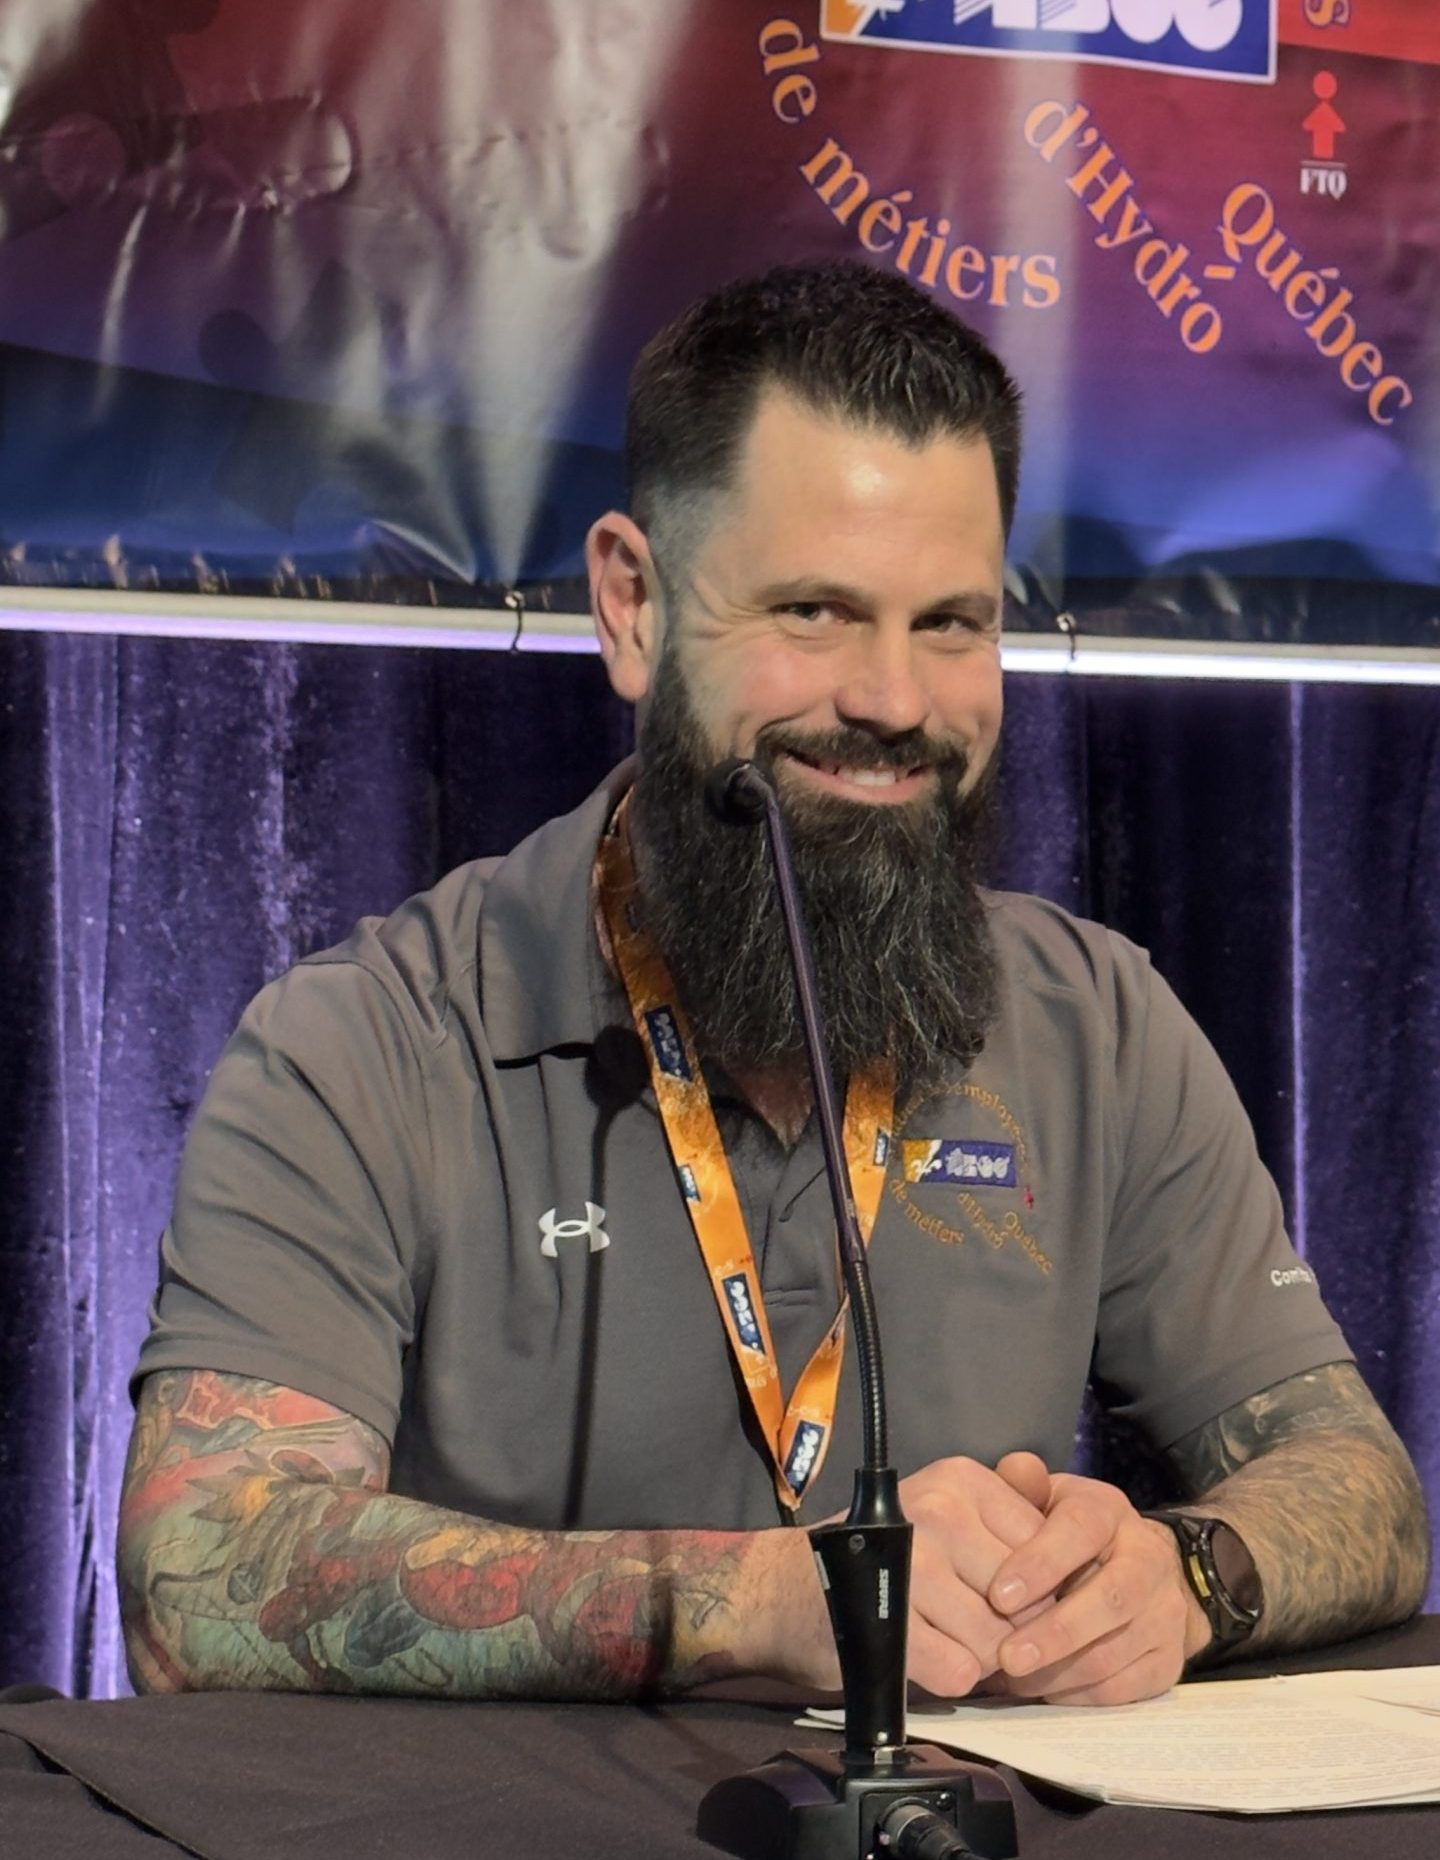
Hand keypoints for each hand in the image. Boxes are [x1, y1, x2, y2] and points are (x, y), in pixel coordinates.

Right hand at [750, 1456, 1051, 1697]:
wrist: (788, 1588)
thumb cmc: (883, 1555)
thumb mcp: (949, 1515)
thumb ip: (1010, 1519)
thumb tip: (1081, 1543)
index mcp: (962, 1480)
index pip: (1044, 1548)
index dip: (1038, 1591)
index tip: (1010, 1603)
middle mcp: (939, 1510)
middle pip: (1026, 1601)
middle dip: (1010, 1631)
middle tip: (977, 1629)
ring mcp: (911, 1562)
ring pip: (996, 1641)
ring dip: (980, 1660)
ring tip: (950, 1641)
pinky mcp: (889, 1620)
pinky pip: (960, 1672)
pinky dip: (950, 1679)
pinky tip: (926, 1657)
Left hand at [984, 1467, 1210, 1704]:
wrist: (1140, 1568)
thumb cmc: (1068, 1534)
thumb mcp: (1047, 1500)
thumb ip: (1023, 1486)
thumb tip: (1014, 1468)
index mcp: (1108, 1512)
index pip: (1080, 1532)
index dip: (1040, 1563)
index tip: (998, 1595)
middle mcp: (1147, 1558)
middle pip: (1110, 1599)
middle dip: (1055, 1632)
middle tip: (1005, 1657)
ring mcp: (1165, 1612)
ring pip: (1116, 1651)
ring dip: (1060, 1672)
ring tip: (1013, 1678)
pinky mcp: (1170, 1660)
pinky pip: (1125, 1688)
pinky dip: (1080, 1695)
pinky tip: (1044, 1689)